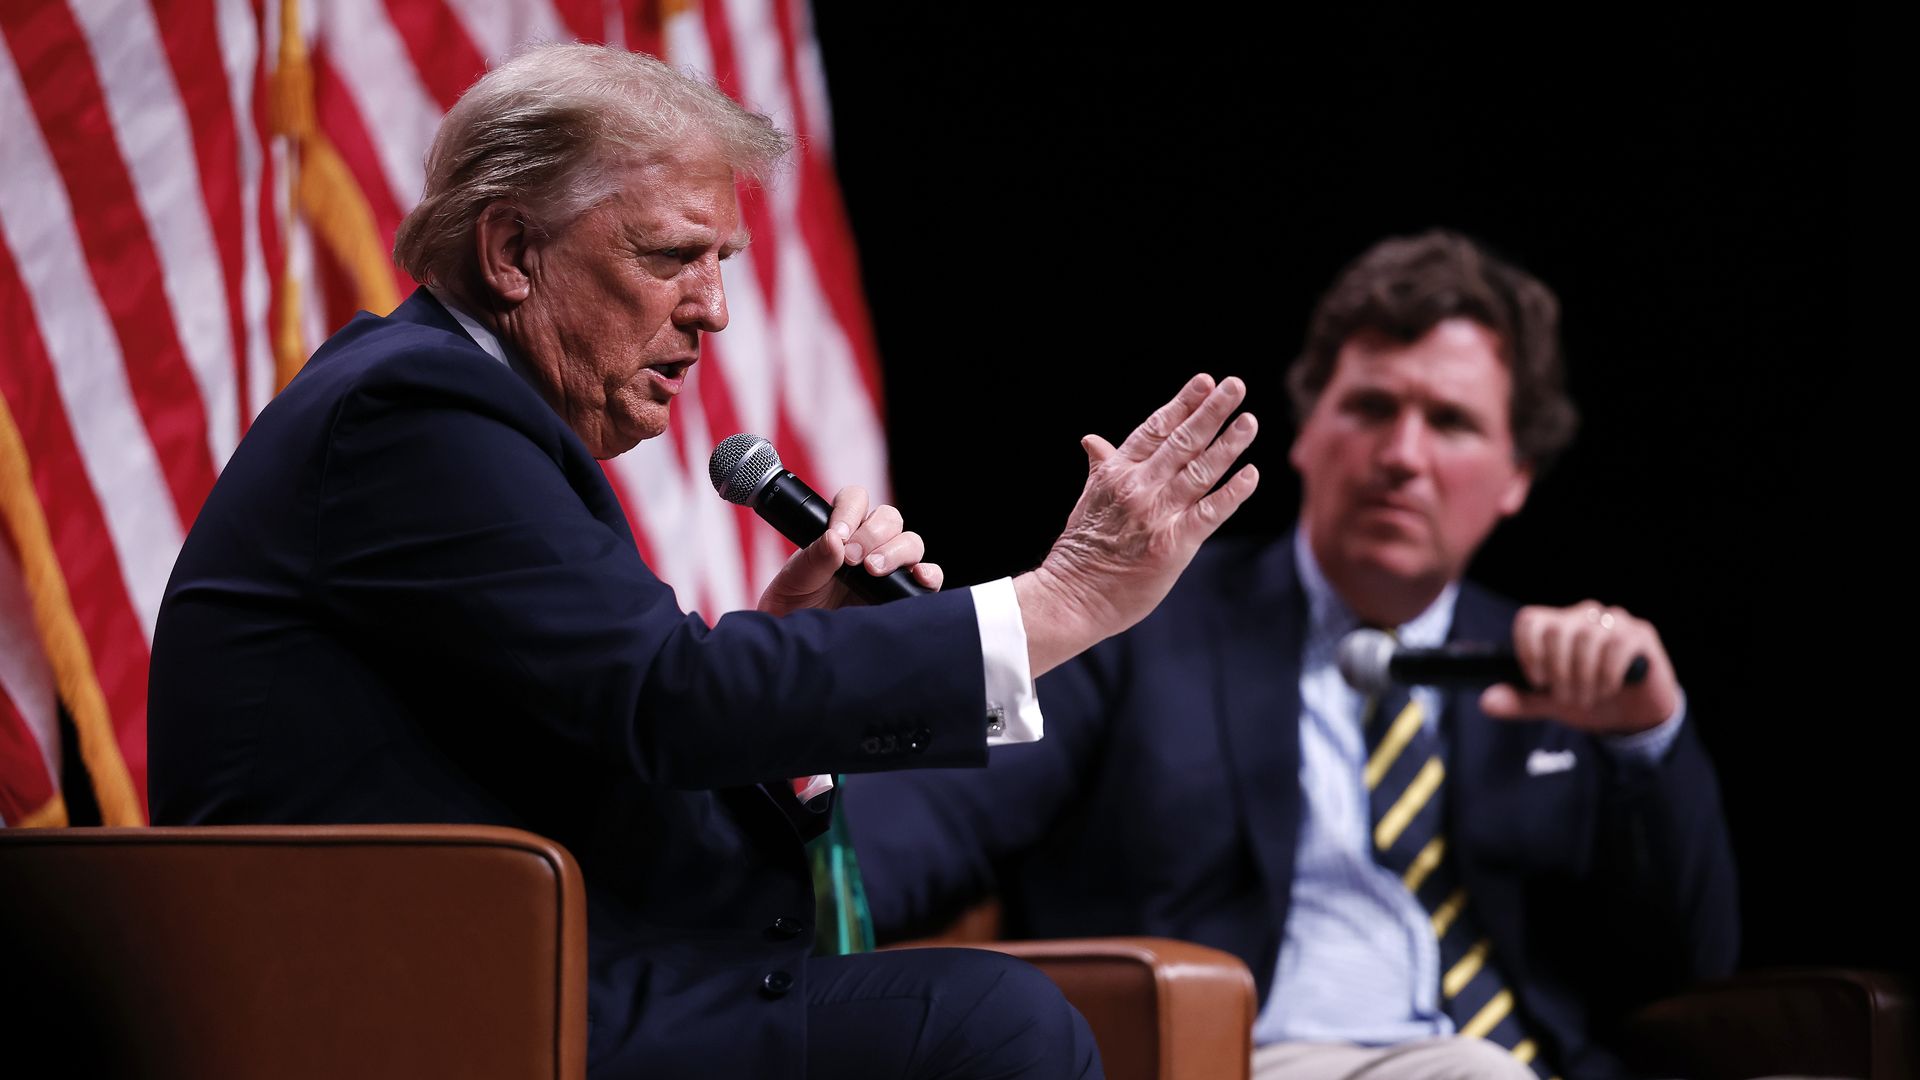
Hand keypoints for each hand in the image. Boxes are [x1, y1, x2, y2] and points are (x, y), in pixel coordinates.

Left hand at [757, 485, 941, 615]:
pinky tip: (918, 577)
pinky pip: (929, 575)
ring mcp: (891, 567)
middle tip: (852, 559)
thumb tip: (835, 539)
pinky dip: (929, 573)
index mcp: (842, 530)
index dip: (850, 510)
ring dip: (896, 551)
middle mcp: (870, 544)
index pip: (856, 500)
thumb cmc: (796, 606)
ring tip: (873, 570)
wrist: (806, 646)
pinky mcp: (904, 592)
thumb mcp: (795, 580)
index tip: (838, 534)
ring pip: (910, 542)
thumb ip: (813, 559)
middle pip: (889, 518)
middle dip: (872, 534)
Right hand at [1015, 374, 1259, 674]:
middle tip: (1235, 385)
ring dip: (1228, 444)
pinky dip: (1231, 493)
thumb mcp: (1088, 499)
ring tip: (1249, 421)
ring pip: (1199, 470)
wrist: (1072, 596)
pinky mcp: (1172, 544)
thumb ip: (1102, 467)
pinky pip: (1209, 513)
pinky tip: (1251, 474)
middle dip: (1211, 411)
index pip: (1155, 429)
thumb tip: (1091, 439)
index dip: (1182, 404)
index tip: (1205, 381)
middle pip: (1182, 441)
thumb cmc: (1080, 550)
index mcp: (1116, 473)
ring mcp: (1156, 514)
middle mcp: (1138, 486)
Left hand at [1480, 601, 1679, 734]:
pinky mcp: (1640, 634)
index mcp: (1556, 626)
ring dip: (1583, 676)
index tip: (1538, 680)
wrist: (1634, 717)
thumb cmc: (1589, 700)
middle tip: (1566, 697)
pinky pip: (1617, 645)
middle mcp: (1583, 616)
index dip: (1528, 650)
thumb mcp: (1549, 704)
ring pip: (1587, 637)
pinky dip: (1608, 673)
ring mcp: (1613, 622)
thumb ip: (1520, 701)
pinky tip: (1608, 689)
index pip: (1530, 619)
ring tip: (1587, 698)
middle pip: (1557, 630)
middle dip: (1559, 671)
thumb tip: (1486, 702)